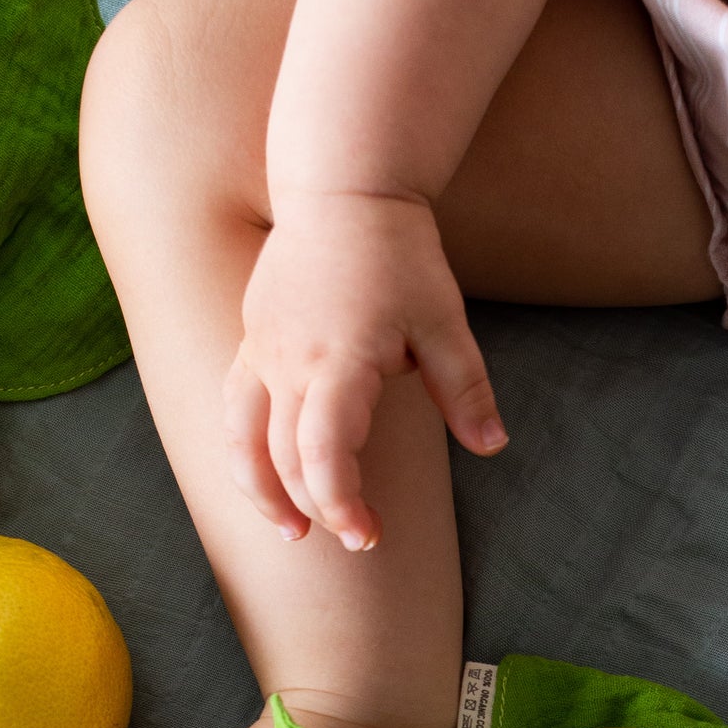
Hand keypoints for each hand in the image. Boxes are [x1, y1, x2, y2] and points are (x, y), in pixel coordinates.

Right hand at [224, 191, 506, 548]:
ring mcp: (260, 350)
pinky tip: (266, 474)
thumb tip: (493, 446)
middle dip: (316, 509)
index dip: (340, 505)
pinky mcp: (249, 340)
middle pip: (283, 459)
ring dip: (262, 492)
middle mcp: (287, 362)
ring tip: (290, 532)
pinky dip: (245, 450)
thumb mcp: (446, 320)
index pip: (322, 453)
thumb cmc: (399, 254)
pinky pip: (234, 408)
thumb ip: (466, 389)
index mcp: (339, 360)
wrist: (343, 188)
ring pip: (241, 440)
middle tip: (355, 539)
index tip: (367, 536)